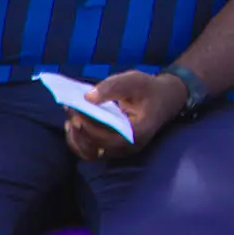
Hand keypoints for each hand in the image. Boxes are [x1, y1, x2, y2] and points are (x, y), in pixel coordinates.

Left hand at [64, 70, 188, 161]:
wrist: (164, 100)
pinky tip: (73, 125)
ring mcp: (120, 151)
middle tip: (69, 108)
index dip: (87, 123)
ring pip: (89, 153)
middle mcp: (128, 147)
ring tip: (70, 117)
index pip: (105, 135)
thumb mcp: (134, 81)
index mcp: (136, 133)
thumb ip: (112, 87)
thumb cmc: (149, 89)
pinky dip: (79, 141)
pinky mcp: (113, 149)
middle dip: (79, 127)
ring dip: (75, 137)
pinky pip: (91, 152)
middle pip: (94, 145)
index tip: (74, 106)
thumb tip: (87, 97)